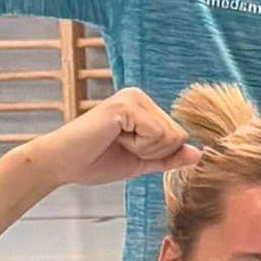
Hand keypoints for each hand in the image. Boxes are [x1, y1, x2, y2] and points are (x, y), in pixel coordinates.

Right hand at [26, 88, 194, 188]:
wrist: (61, 164)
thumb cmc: (95, 161)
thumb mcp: (140, 162)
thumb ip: (168, 157)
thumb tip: (198, 154)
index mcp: (144, 106)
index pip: (178, 137)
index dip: (157, 154)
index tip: (126, 149)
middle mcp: (140, 96)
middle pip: (177, 136)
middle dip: (151, 152)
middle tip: (119, 146)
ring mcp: (132, 98)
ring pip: (169, 137)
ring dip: (143, 149)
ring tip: (115, 141)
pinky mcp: (125, 106)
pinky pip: (155, 135)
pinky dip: (137, 146)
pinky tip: (113, 138)